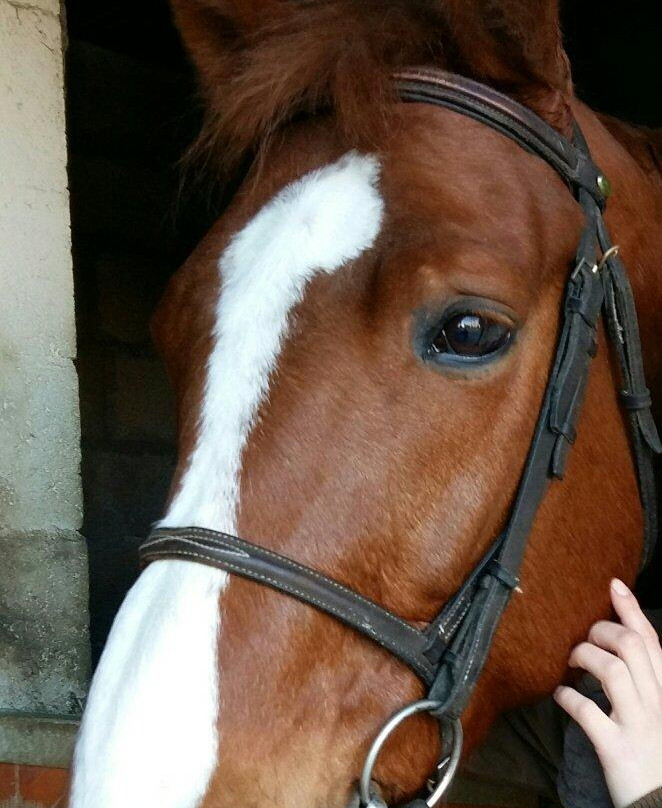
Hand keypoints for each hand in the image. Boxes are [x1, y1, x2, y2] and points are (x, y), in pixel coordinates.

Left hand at [554, 579, 661, 807]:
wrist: (661, 805)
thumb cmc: (654, 751)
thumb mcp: (656, 709)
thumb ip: (642, 679)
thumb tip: (616, 642)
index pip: (653, 641)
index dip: (631, 610)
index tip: (614, 584)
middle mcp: (657, 703)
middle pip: (633, 647)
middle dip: (603, 630)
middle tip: (585, 636)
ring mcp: (638, 725)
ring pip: (614, 670)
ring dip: (585, 657)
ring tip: (571, 661)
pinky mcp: (617, 748)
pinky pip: (588, 712)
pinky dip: (568, 697)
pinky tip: (560, 695)